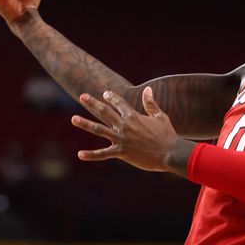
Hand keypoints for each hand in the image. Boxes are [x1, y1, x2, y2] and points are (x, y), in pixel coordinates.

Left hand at [71, 87, 193, 173]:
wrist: (170, 153)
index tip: (105, 93)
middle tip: (83, 96)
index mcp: (134, 116)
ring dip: (85, 124)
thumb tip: (148, 89)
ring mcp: (121, 138)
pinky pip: (103, 154)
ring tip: (73, 119)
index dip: (112, 97)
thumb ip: (151, 104)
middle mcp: (125, 125)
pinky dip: (91, 155)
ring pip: (99, 129)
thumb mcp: (160, 117)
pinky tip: (80, 154)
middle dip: (93, 103)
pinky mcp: (121, 152)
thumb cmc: (167, 136)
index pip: (119, 103)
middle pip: (105, 112)